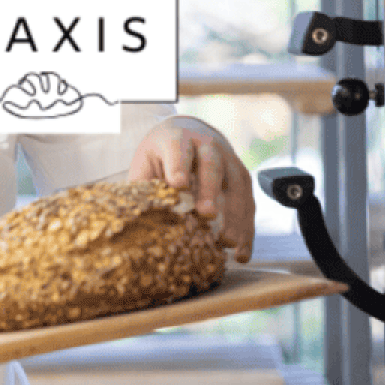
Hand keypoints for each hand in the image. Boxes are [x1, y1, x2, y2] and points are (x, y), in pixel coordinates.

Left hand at [128, 115, 255, 260]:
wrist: (190, 133)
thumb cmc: (162, 155)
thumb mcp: (147, 162)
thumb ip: (144, 185)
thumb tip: (136, 220)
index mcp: (178, 139)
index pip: (178, 149)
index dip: (179, 165)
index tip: (178, 184)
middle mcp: (208, 147)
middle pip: (212, 166)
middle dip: (210, 190)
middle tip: (207, 214)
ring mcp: (230, 162)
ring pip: (236, 187)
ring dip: (234, 216)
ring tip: (227, 242)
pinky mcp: (243, 180)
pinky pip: (249, 204)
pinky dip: (246, 229)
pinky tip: (240, 250)